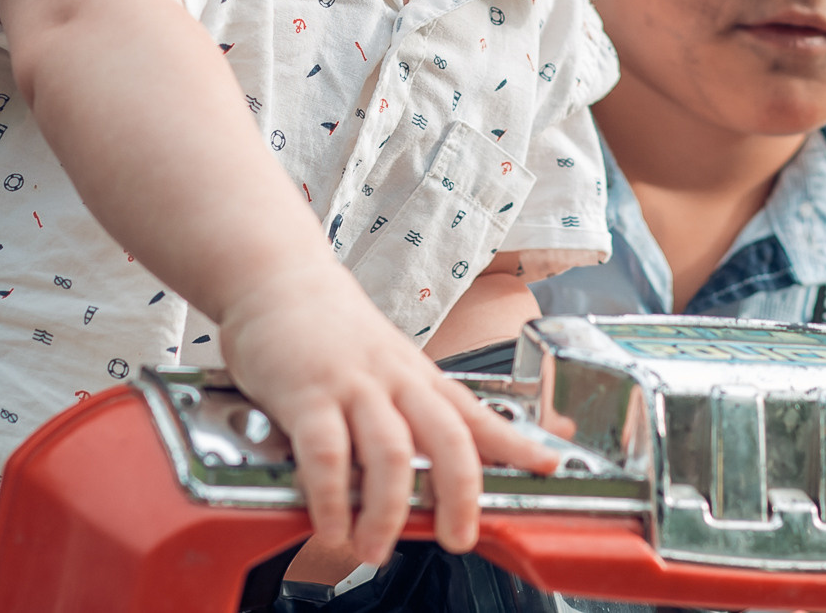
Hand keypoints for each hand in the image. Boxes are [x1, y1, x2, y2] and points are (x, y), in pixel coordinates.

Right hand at [218, 262, 556, 566]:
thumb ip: (409, 408)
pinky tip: (331, 524)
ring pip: (391, 450)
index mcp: (416, 376)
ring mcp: (352, 384)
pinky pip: (325, 452)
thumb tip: (436, 459)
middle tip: (459, 539)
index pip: (476, 413)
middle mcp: (394, 379)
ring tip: (376, 548)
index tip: (550, 466)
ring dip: (389, 509)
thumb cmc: (328, 327)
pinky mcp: (305, 393)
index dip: (517, 442)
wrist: (275, 276)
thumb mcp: (385, 361)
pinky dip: (331, 496)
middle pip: (447, 436)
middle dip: (460, 493)